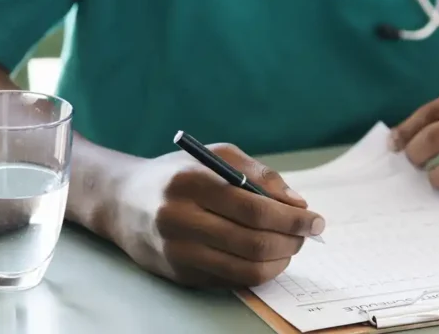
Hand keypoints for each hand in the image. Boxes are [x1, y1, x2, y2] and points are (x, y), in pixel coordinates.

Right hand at [106, 145, 324, 288]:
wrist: (122, 201)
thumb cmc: (179, 174)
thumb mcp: (217, 157)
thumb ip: (260, 175)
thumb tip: (297, 204)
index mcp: (191, 183)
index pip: (254, 209)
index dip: (293, 219)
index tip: (316, 220)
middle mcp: (179, 219)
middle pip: (253, 243)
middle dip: (291, 241)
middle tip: (306, 234)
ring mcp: (177, 252)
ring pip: (245, 269)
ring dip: (279, 262)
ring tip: (290, 246)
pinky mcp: (178, 274)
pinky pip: (230, 280)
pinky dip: (257, 271)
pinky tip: (266, 257)